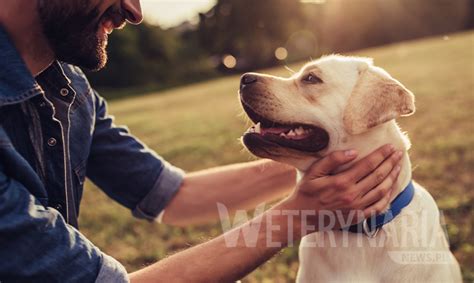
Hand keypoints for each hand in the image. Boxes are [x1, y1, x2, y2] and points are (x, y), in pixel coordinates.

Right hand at [283, 144, 402, 234]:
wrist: (301, 217)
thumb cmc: (306, 191)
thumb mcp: (314, 172)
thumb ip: (332, 160)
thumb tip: (353, 152)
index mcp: (341, 182)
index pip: (368, 165)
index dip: (381, 155)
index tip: (391, 147)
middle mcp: (352, 195)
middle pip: (378, 176)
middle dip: (391, 163)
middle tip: (399, 153)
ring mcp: (356, 208)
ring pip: (381, 191)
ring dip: (392, 178)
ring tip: (398, 167)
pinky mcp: (357, 217)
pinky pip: (378, 207)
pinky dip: (388, 197)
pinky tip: (391, 188)